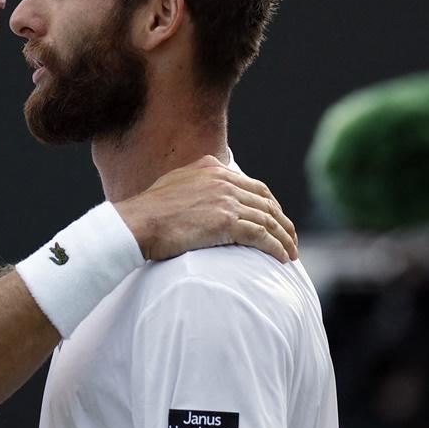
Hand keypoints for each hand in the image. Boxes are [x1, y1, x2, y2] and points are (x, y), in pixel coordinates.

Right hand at [114, 156, 297, 262]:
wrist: (138, 223)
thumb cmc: (148, 211)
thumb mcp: (173, 183)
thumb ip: (194, 181)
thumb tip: (202, 187)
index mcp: (213, 169)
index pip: (254, 186)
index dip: (271, 205)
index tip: (277, 220)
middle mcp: (223, 181)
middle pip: (266, 202)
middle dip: (283, 222)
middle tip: (290, 239)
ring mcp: (226, 200)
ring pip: (267, 220)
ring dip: (284, 238)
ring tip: (290, 253)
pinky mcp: (226, 222)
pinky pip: (261, 236)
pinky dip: (275, 248)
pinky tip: (281, 258)